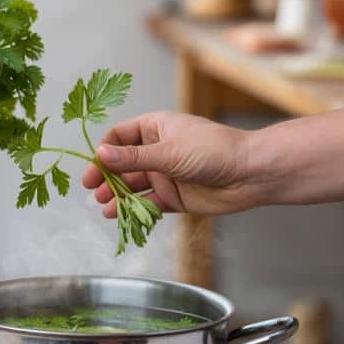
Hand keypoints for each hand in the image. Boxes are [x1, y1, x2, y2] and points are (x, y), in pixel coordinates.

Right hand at [80, 112, 264, 217]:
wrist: (251, 174)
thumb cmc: (215, 150)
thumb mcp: (169, 152)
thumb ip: (133, 158)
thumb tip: (101, 154)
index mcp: (156, 128)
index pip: (120, 136)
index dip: (104, 150)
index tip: (93, 166)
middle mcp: (158, 151)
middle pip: (123, 163)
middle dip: (107, 176)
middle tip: (92, 188)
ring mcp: (166, 174)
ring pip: (133, 185)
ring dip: (117, 194)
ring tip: (104, 204)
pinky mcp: (174, 197)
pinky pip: (148, 203)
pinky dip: (134, 209)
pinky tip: (120, 214)